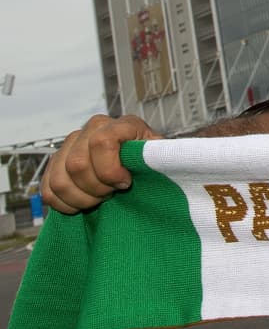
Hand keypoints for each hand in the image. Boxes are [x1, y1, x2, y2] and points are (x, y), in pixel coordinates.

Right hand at [41, 115, 162, 213]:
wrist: (137, 169)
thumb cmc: (152, 165)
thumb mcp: (161, 158)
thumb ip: (158, 155)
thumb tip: (155, 157)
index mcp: (121, 124)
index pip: (102, 142)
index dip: (111, 170)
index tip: (126, 183)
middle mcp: (92, 128)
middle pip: (77, 165)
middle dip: (96, 189)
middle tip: (111, 195)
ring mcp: (71, 144)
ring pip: (59, 180)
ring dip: (80, 199)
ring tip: (99, 199)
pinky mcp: (56, 163)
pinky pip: (47, 190)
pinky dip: (64, 204)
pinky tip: (83, 203)